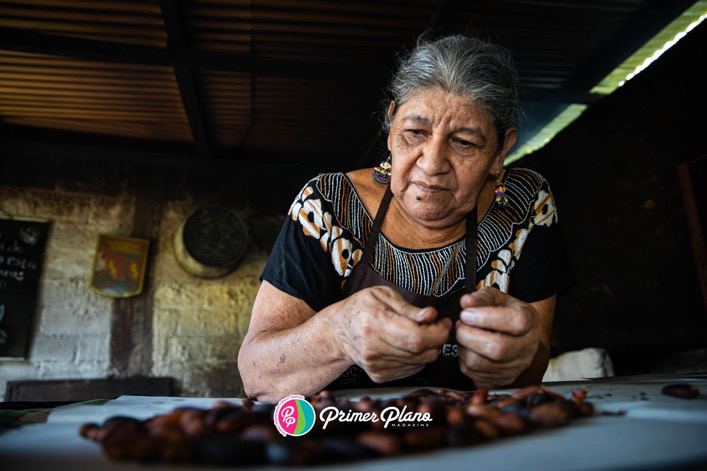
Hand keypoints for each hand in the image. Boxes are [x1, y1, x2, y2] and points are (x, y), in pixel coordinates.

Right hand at [333, 286, 451, 382]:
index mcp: (375, 323)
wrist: (338, 332)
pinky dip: (417, 357)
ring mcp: (376, 365)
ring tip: (420, 332)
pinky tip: (407, 344)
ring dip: (429, 348)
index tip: (444, 322)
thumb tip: (432, 315)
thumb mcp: (383, 295)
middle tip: (435, 325)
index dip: (438, 332)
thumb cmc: (362, 308)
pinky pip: (413, 369)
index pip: (417, 337)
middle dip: (437, 339)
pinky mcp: (380, 375)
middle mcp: (374, 349)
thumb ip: (409, 308)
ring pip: (421, 362)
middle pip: (422, 352)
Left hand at [456, 286, 539, 387]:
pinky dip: (464, 360)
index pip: (514, 322)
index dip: (485, 318)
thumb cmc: (506, 313)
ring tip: (463, 335)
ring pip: (481, 364)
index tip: (466, 313)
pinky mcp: (503, 379)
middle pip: (497, 348)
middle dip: (468, 335)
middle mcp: (527, 346)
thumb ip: (482, 297)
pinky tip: (468, 348)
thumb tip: (466, 302)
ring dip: (463, 348)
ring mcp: (517, 366)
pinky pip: (475, 374)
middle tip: (460, 324)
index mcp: (529, 321)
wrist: (518, 335)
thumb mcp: (498, 298)